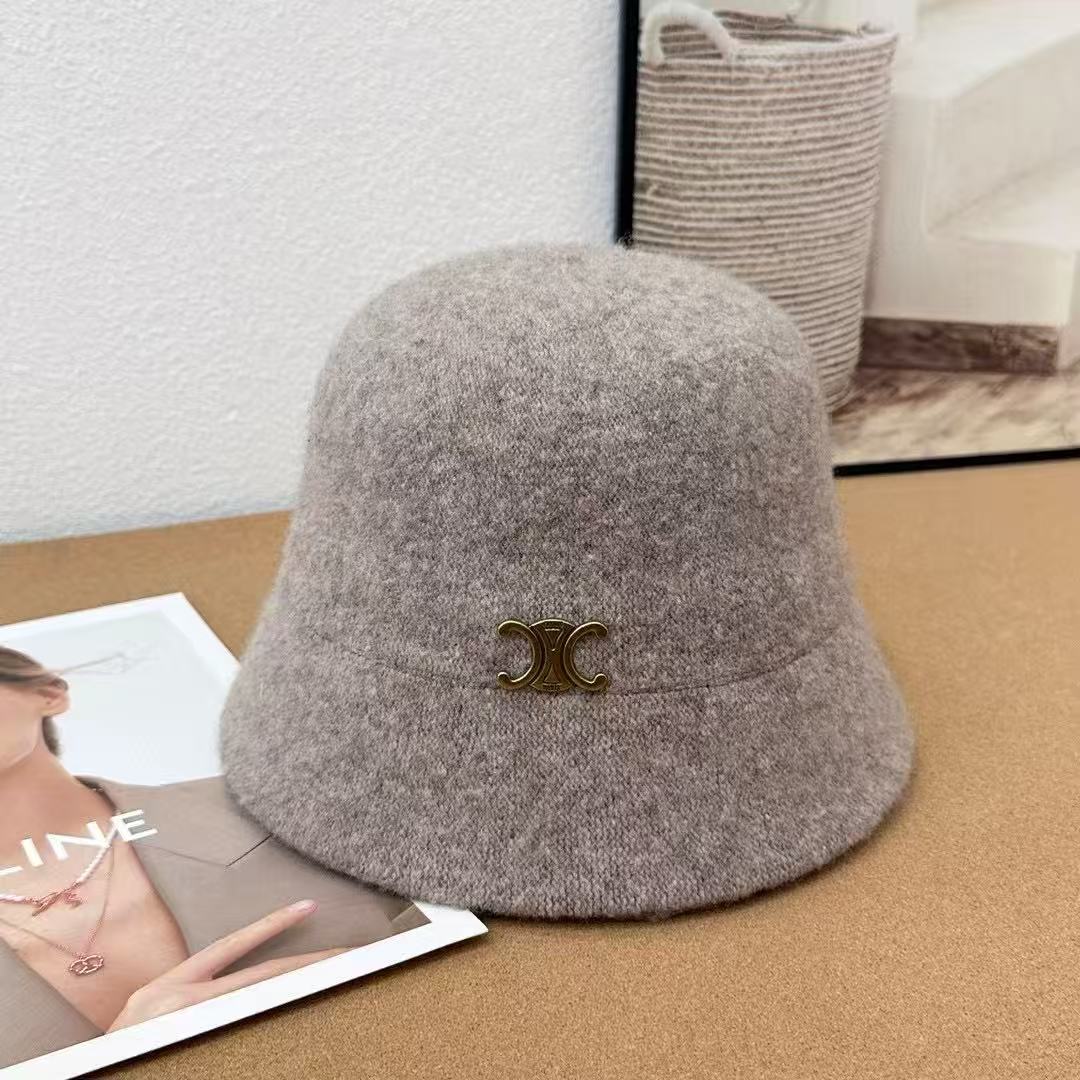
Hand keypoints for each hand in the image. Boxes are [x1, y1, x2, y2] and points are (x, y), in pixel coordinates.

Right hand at [107, 899, 344, 1031]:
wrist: (81, 1077)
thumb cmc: (121, 1052)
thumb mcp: (148, 1014)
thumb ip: (189, 997)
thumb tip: (239, 989)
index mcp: (172, 986)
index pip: (234, 946)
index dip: (273, 925)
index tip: (308, 907)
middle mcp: (182, 1003)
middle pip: (263, 978)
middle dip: (307, 966)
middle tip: (349, 955)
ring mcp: (188, 1030)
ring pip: (260, 1007)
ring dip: (298, 999)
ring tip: (338, 984)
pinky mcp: (191, 1053)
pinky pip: (246, 1043)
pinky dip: (272, 1038)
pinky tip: (301, 1032)